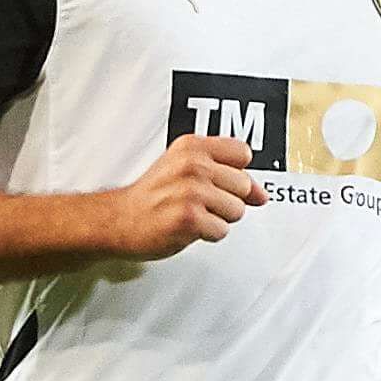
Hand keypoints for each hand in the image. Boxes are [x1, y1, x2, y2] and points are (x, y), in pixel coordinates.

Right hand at [98, 131, 265, 259]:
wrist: (119, 220)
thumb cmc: (153, 196)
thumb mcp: (187, 172)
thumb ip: (227, 176)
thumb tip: (261, 195)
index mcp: (193, 146)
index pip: (243, 153)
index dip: (235, 173)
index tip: (217, 182)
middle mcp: (193, 165)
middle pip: (244, 185)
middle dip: (227, 200)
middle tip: (199, 203)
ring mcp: (191, 191)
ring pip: (236, 210)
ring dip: (217, 219)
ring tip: (192, 214)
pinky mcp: (189, 218)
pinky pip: (222, 231)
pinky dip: (208, 234)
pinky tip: (187, 227)